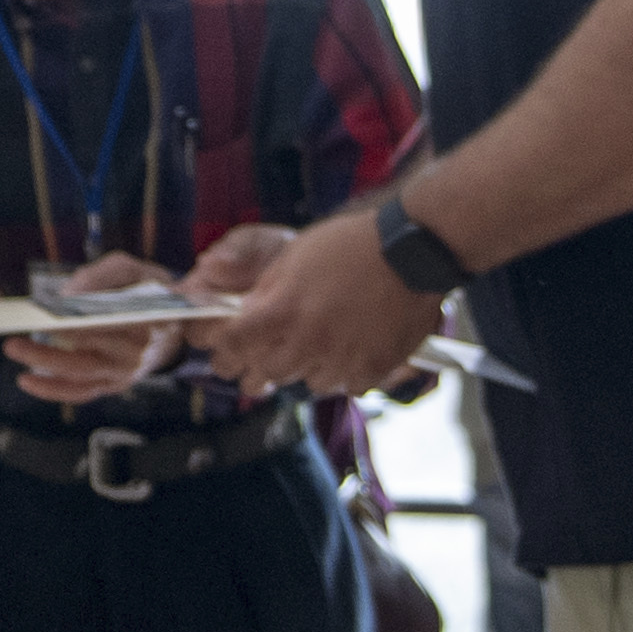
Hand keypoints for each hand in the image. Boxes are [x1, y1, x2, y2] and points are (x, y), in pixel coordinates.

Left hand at [9, 247, 178, 404]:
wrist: (174, 323)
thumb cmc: (148, 290)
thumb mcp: (132, 270)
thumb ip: (101, 275)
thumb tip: (67, 295)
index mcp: (145, 324)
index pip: (108, 329)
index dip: (78, 327)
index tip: (48, 321)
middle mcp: (135, 355)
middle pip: (88, 358)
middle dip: (48, 352)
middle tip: (13, 342)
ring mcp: (123, 373)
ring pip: (81, 377)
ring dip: (44, 369)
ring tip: (14, 351)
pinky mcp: (112, 384)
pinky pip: (81, 392)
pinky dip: (53, 390)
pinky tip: (27, 380)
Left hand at [204, 202, 446, 400]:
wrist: (410, 251)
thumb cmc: (348, 246)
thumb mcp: (292, 257)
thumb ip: (264, 293)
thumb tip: (242, 317)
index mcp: (282, 311)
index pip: (233, 346)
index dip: (222, 353)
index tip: (221, 355)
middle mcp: (309, 341)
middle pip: (266, 374)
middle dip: (256, 369)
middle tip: (259, 362)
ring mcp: (343, 359)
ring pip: (308, 383)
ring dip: (305, 369)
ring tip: (314, 348)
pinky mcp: (374, 369)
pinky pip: (347, 385)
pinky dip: (344, 373)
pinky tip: (348, 352)